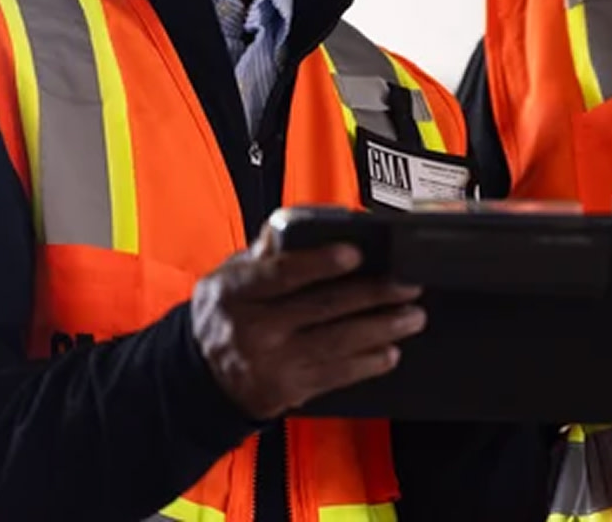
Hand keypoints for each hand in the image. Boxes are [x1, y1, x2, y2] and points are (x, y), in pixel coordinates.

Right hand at [191, 219, 425, 419]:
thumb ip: (266, 250)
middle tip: (408, 284)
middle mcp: (253, 328)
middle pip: (321, 307)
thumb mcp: (230, 273)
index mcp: (237, 291)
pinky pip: (334, 375)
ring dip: (381, 329)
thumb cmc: (225, 313)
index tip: (356, 252)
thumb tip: (298, 222)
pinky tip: (390, 351)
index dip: (321, 263)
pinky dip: (367, 363)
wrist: (199, 376)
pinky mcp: (288, 390)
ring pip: (336, 343)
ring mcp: (271, 362)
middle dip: (372, 295)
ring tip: (412, 316)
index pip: (282, 273)